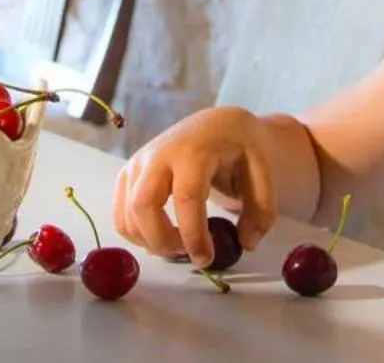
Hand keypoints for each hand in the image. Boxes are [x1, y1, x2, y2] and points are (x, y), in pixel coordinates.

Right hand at [112, 106, 277, 267]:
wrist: (216, 125)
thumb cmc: (239, 150)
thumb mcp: (263, 173)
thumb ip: (261, 210)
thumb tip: (246, 244)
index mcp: (194, 151)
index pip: (186, 196)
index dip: (193, 234)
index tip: (206, 258)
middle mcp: (158, 154)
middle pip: (143, 205)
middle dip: (162, 241)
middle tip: (187, 255)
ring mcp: (138, 163)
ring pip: (127, 214)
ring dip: (149, 242)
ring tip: (178, 247)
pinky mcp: (128, 173)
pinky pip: (120, 214)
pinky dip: (136, 235)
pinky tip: (160, 238)